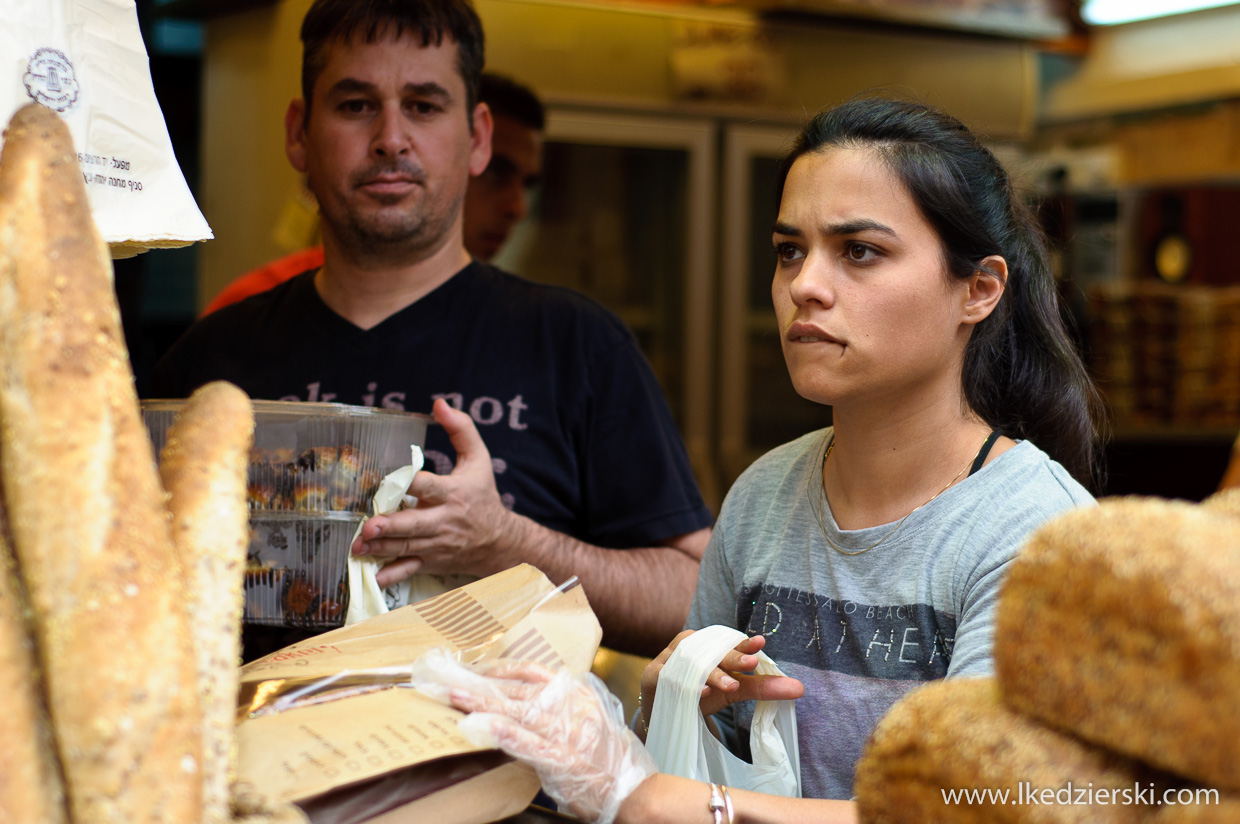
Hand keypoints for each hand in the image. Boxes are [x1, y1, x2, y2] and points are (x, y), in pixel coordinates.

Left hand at [351, 398, 512, 586]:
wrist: (499, 542)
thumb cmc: (483, 495)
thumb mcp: (478, 459)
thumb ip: (460, 429)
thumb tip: (439, 404)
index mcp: (453, 493)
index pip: (430, 486)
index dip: (412, 482)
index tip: (393, 479)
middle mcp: (444, 521)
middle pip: (415, 525)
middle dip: (392, 527)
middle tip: (370, 527)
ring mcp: (437, 545)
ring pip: (406, 547)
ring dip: (382, 548)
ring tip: (358, 547)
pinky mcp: (431, 561)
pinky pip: (409, 570)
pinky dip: (392, 575)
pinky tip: (373, 576)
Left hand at [414, 653, 656, 823]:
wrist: (635, 791)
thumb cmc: (611, 760)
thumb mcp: (591, 721)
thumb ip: (561, 708)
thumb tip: (524, 701)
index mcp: (579, 694)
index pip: (533, 672)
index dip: (499, 669)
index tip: (474, 668)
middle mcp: (573, 708)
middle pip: (519, 688)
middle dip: (481, 683)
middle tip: (449, 677)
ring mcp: (568, 733)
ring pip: (518, 710)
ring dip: (483, 702)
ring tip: (454, 695)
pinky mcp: (563, 760)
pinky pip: (528, 743)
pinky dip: (503, 732)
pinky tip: (481, 726)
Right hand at [638, 630, 803, 730]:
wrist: (665, 713)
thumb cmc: (703, 694)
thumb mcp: (735, 689)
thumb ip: (762, 686)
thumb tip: (800, 688)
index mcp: (708, 643)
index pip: (728, 642)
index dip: (743, 645)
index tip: (760, 643)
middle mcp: (688, 646)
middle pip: (713, 651)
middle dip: (732, 658)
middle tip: (751, 663)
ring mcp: (669, 659)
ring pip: (694, 664)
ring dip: (713, 674)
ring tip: (731, 685)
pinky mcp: (654, 675)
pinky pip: (674, 678)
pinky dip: (690, 685)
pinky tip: (703, 691)